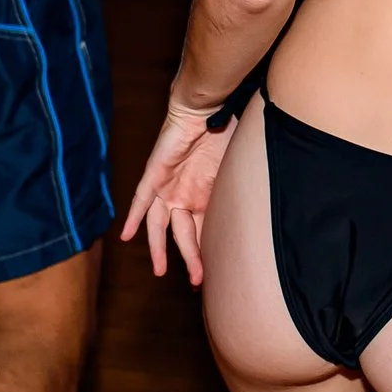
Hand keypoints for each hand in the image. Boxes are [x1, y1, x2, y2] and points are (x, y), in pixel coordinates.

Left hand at [122, 103, 231, 284]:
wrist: (208, 110)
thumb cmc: (226, 135)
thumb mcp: (236, 173)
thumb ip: (241, 194)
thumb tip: (264, 217)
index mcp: (203, 198)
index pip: (203, 233)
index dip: (207, 254)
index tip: (214, 276)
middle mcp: (183, 196)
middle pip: (183, 235)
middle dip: (191, 259)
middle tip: (198, 281)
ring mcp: (167, 187)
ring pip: (159, 225)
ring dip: (159, 248)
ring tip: (161, 271)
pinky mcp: (154, 175)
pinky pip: (141, 200)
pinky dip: (134, 218)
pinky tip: (127, 236)